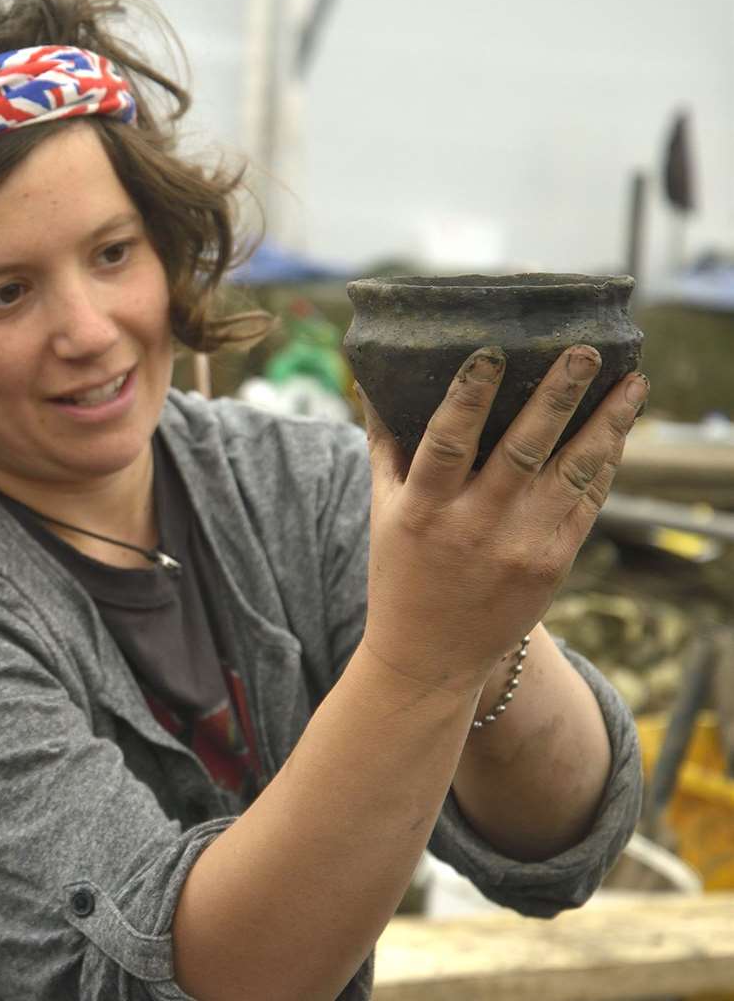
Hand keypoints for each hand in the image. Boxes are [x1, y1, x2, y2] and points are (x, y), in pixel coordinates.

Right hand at [358, 345, 647, 691]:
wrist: (431, 656)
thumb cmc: (401, 572)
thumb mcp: (383, 510)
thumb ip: (385, 446)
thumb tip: (374, 381)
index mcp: (424, 510)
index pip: (446, 442)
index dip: (468, 396)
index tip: (491, 353)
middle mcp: (474, 526)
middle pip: (522, 449)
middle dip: (557, 395)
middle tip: (583, 350)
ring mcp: (520, 547)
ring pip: (572, 472)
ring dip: (608, 424)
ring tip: (633, 383)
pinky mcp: (554, 564)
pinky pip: (588, 502)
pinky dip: (606, 463)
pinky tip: (621, 430)